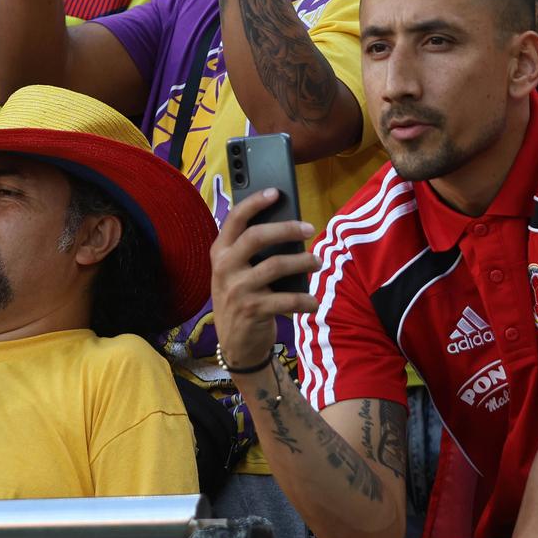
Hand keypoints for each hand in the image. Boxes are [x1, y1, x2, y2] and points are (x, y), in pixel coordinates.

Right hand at [208, 187, 318, 370]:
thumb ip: (250, 253)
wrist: (235, 344)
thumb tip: (287, 228)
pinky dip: (305, 300)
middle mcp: (224, 268)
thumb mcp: (236, 273)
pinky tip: (313, 302)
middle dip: (286, 228)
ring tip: (317, 262)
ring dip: (303, 261)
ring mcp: (237, 289)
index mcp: (220, 253)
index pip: (234, 219)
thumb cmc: (241, 299)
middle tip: (309, 228)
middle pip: (257, 237)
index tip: (275, 192)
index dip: (255, 202)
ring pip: (276, 265)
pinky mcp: (252, 310)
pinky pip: (287, 299)